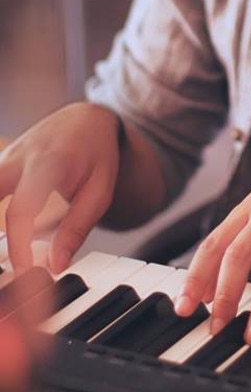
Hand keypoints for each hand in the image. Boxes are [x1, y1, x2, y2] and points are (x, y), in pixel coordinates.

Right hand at [0, 102, 121, 273]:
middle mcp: (19, 158)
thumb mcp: (100, 190)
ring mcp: (5, 158)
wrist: (87, 119)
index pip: (21, 210)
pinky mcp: (0, 165)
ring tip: (6, 256)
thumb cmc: (96, 154)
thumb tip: (56, 265)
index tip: (23, 271)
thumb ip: (77, 227)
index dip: (17, 245)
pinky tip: (7, 238)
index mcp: (47, 163)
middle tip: (3, 264)